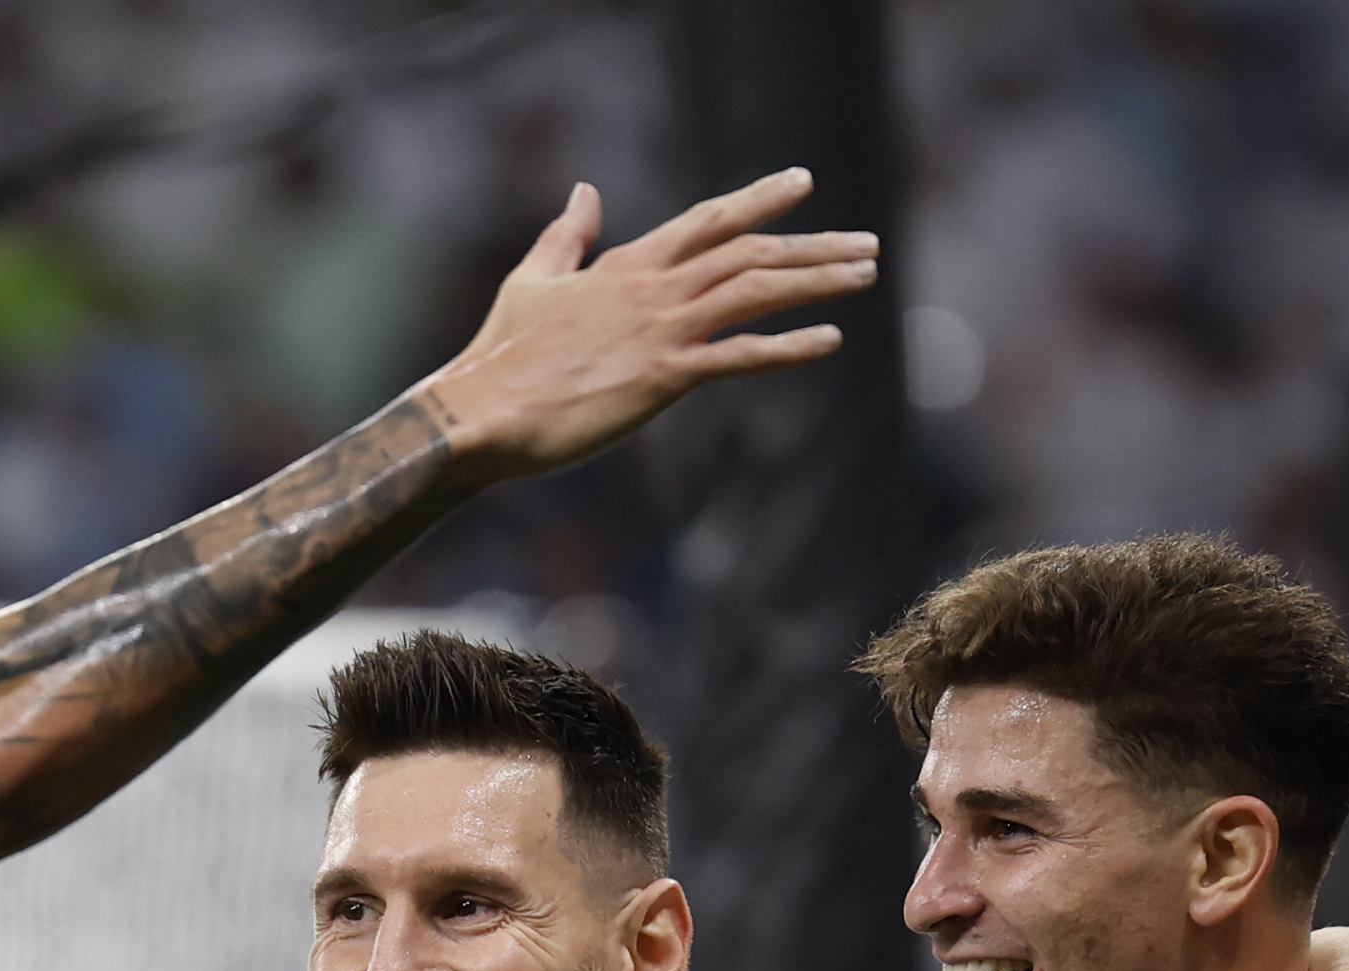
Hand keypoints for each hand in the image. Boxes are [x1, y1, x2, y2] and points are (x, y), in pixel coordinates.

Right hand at [414, 173, 877, 483]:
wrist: (484, 411)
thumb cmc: (502, 354)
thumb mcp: (535, 279)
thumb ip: (568, 235)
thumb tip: (584, 192)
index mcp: (627, 263)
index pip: (708, 219)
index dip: (759, 198)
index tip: (802, 182)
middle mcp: (654, 287)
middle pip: (750, 251)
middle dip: (813, 243)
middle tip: (864, 243)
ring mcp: (662, 330)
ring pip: (756, 291)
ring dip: (817, 281)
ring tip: (864, 274)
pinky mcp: (664, 378)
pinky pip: (741, 357)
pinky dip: (789, 346)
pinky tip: (831, 340)